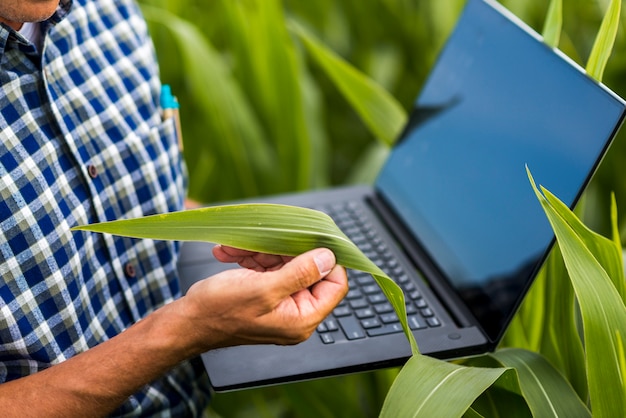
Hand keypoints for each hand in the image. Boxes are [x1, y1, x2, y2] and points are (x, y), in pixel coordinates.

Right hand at [179, 247, 347, 351]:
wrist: (187, 322)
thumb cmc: (220, 311)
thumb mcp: (264, 289)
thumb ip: (300, 273)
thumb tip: (329, 258)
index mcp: (302, 318)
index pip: (335, 285)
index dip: (328, 260)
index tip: (313, 238)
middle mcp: (294, 313)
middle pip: (307, 270)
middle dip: (282, 250)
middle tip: (263, 238)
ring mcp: (279, 303)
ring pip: (283, 265)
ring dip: (260, 251)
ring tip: (235, 248)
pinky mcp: (263, 295)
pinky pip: (266, 269)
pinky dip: (251, 257)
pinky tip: (229, 253)